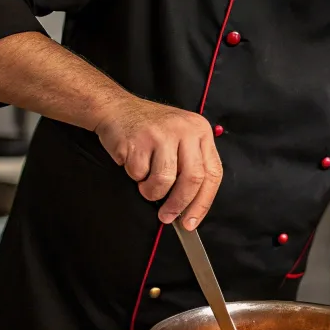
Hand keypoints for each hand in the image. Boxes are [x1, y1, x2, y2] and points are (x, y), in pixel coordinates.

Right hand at [94, 95, 222, 226]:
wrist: (116, 108)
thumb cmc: (149, 131)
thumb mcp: (180, 139)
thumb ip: (189, 167)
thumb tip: (190, 210)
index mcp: (201, 131)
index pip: (213, 173)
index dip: (203, 203)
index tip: (192, 221)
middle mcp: (186, 130)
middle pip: (193, 179)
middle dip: (179, 205)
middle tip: (167, 217)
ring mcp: (162, 133)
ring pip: (165, 181)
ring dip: (152, 192)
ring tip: (145, 183)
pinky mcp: (139, 139)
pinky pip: (140, 174)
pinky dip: (135, 176)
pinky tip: (133, 163)